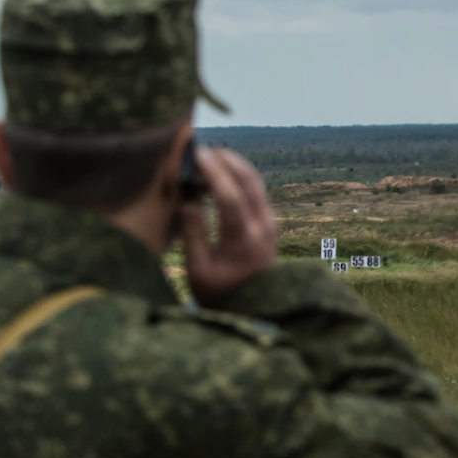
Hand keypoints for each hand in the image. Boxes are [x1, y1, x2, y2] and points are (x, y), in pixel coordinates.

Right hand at [181, 148, 277, 305]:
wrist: (254, 308)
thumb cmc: (220, 292)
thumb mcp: (198, 269)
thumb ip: (193, 232)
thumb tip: (187, 199)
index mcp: (244, 240)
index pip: (230, 196)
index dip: (213, 172)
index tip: (197, 154)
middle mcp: (263, 227)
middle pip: (249, 181)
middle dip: (226, 160)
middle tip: (201, 149)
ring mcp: (270, 223)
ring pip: (255, 183)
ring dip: (233, 166)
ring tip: (206, 159)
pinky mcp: (269, 223)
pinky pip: (256, 191)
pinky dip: (238, 178)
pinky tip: (218, 176)